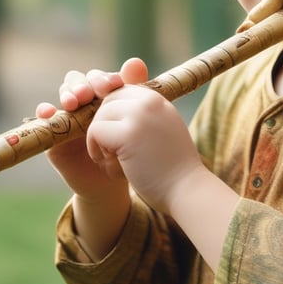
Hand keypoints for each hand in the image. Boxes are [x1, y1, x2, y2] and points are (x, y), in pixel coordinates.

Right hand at [36, 58, 148, 199]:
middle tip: (91, 93)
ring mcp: (68, 119)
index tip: (114, 83)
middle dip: (84, 83)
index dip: (103, 78)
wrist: (114, 186)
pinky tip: (49, 112)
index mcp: (104, 98)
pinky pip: (44, 120)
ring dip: (68, 93)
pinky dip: (44, 112)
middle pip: (78, 81)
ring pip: (64, 95)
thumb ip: (133, 92)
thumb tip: (135, 61)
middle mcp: (84, 105)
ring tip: (75, 102)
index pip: (98, 78)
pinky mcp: (54, 136)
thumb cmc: (128, 152)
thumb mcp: (134, 122)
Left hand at [86, 79, 203, 214]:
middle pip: (107, 102)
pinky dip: (95, 148)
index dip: (112, 115)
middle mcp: (150, 101)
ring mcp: (140, 115)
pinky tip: (109, 163)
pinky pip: (95, 130)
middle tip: (112, 151)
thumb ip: (144, 117)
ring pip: (100, 115)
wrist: (187, 191)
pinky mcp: (128, 133)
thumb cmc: (171, 168)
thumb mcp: (161, 131)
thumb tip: (109, 107)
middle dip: (104, 125)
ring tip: (111, 158)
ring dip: (98, 138)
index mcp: (158, 99)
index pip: (121, 93)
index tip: (116, 138)